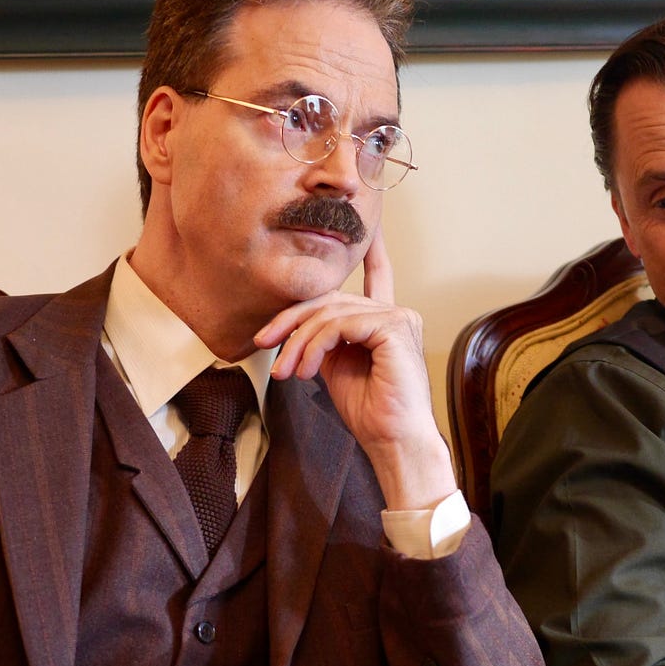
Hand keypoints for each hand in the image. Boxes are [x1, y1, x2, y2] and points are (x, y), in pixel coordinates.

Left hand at [254, 226, 456, 509]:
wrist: (393, 441)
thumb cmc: (370, 412)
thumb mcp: (336, 367)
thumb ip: (323, 339)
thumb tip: (295, 328)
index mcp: (385, 320)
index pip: (377, 274)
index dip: (372, 249)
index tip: (372, 224)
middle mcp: (395, 312)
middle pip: (332, 299)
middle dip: (292, 321)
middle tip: (266, 345)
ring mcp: (398, 317)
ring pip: (331, 312)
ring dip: (299, 342)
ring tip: (287, 371)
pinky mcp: (394, 327)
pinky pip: (341, 324)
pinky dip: (316, 345)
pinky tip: (308, 369)